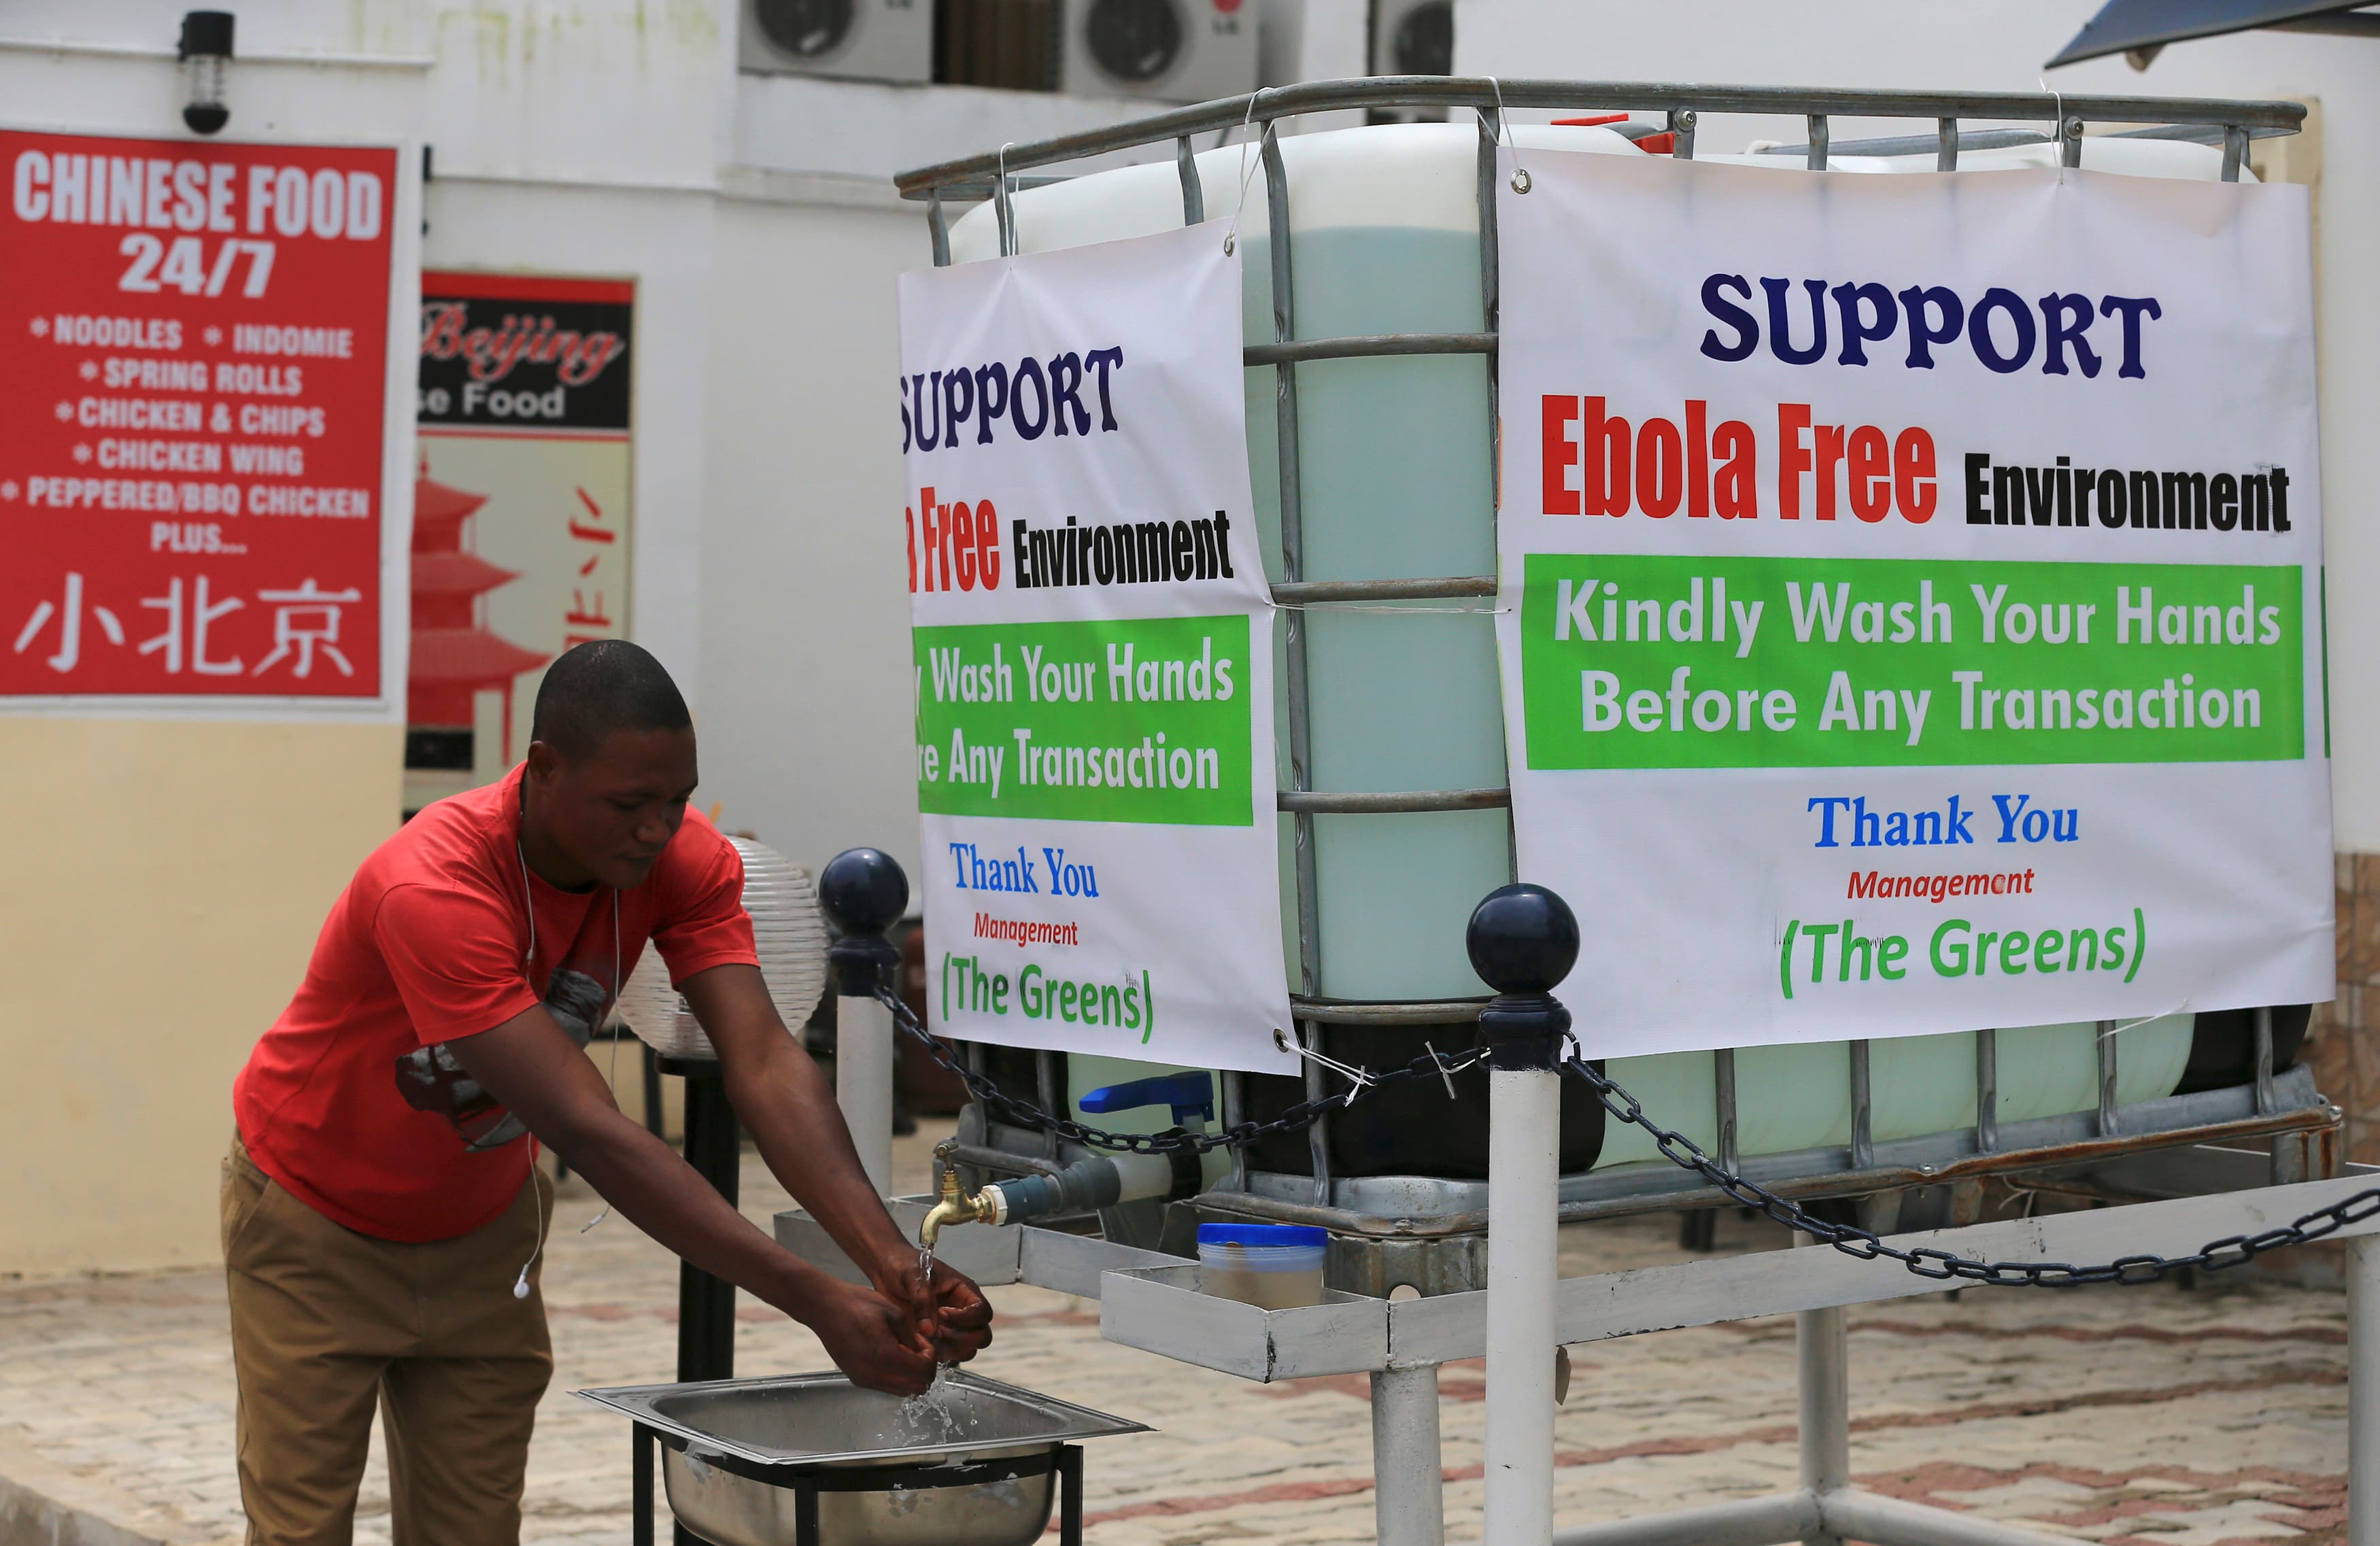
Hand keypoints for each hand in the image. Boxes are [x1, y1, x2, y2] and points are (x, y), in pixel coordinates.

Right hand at [812, 1282, 937, 1395]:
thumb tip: (922, 1350)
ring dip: (910, 1375)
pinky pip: (885, 1386)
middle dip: (923, 1369)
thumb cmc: (856, 1304)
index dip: (930, 1357)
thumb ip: (912, 1336)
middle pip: (915, 1388)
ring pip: (901, 1391)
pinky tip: (889, 1354)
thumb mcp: (894, 1313)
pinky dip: (895, 1376)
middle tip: (918, 1349)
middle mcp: (874, 1375)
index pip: (923, 1372)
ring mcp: (864, 1379)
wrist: (824, 1307)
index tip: (924, 1342)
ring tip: (904, 1350)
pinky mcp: (856, 1378)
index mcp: (886, 1357)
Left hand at [881, 1257, 994, 1365]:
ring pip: (968, 1350)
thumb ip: (922, 1300)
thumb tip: (930, 1330)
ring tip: (927, 1338)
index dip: (966, 1317)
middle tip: (936, 1331)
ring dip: (950, 1350)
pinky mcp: (937, 1340)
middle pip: (982, 1335)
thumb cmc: (903, 1265)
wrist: (885, 1271)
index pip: (983, 1312)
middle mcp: (963, 1312)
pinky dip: (939, 1356)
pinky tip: (922, 1344)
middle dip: (962, 1338)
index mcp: (964, 1292)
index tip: (941, 1312)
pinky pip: (949, 1357)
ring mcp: (951, 1328)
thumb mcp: (912, 1276)